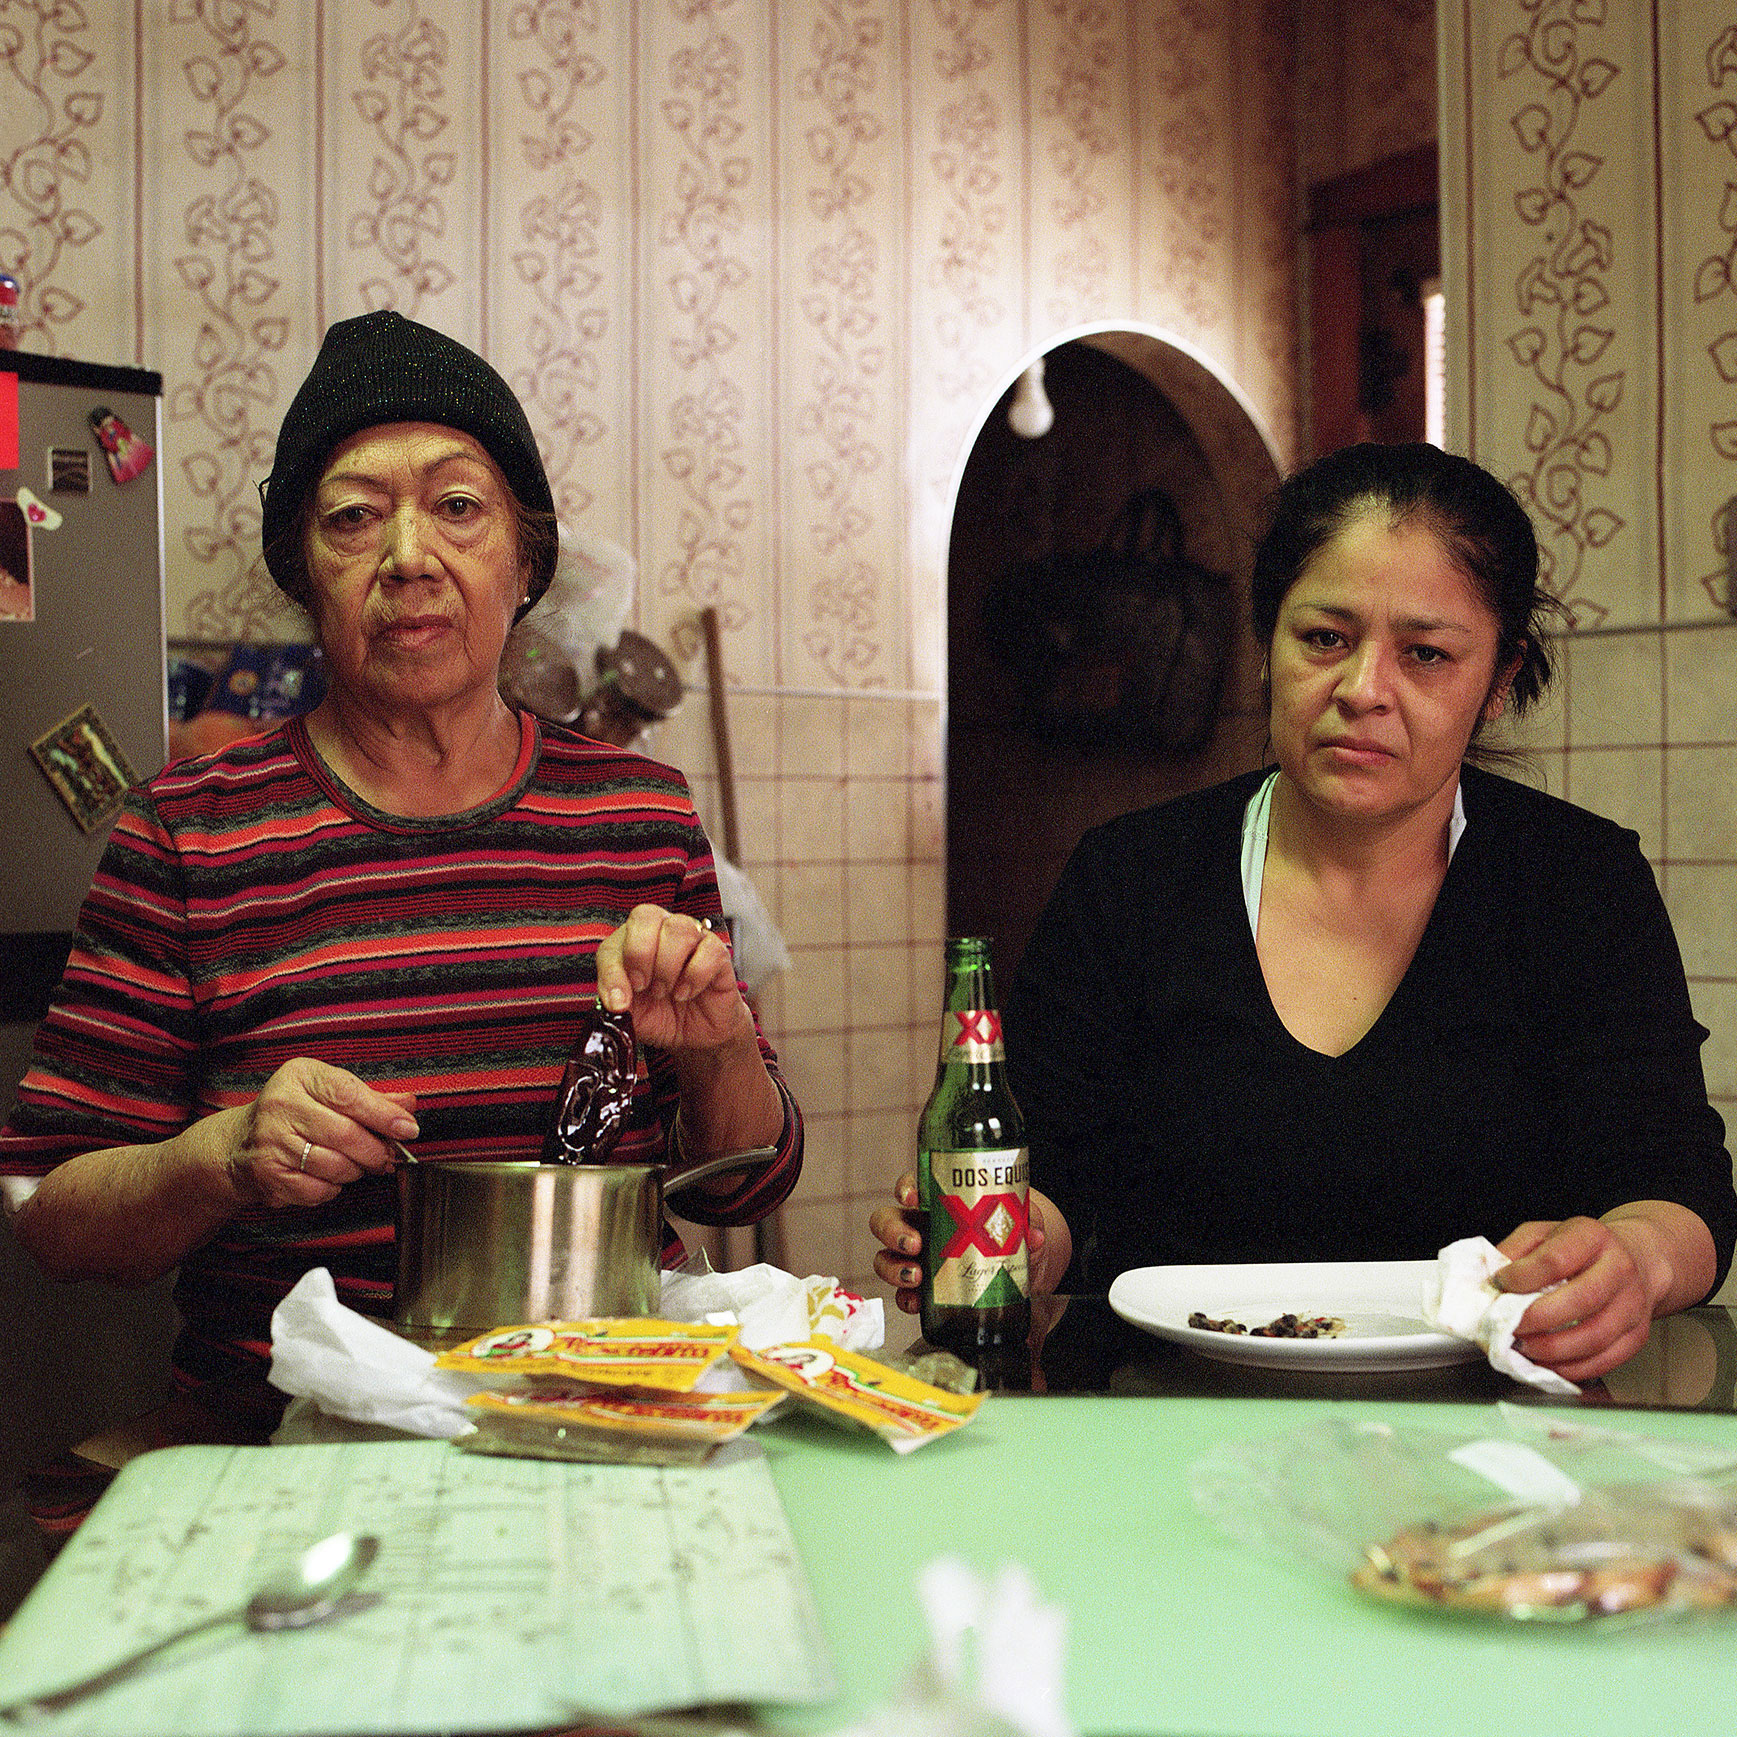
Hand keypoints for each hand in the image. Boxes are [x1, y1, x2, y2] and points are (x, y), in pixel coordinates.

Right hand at [227, 1057, 418, 1209]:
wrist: (240, 1142)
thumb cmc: (294, 1112)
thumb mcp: (327, 1091)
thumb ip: (370, 1098)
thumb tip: (408, 1103)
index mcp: (300, 1077)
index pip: (349, 1095)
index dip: (384, 1115)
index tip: (408, 1129)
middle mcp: (280, 1106)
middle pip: (345, 1134)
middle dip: (375, 1150)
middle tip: (389, 1156)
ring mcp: (271, 1141)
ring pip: (334, 1165)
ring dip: (356, 1170)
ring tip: (357, 1164)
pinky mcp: (268, 1174)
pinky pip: (317, 1189)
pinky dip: (333, 1188)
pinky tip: (330, 1176)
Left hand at [595, 904, 746, 1053]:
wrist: (695, 1035)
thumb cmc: (661, 1014)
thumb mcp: (630, 1013)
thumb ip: (615, 1001)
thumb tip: (615, 999)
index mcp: (634, 939)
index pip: (618, 936)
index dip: (613, 969)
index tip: (620, 1001)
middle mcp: (663, 930)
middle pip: (647, 914)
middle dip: (639, 954)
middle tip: (642, 986)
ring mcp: (693, 938)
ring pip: (679, 929)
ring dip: (667, 967)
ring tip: (665, 991)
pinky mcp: (719, 953)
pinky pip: (709, 950)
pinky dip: (694, 976)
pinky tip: (686, 993)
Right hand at [870, 1172, 1061, 1313]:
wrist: (1021, 1267)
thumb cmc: (1010, 1231)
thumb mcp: (1021, 1221)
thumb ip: (1027, 1224)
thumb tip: (1034, 1237)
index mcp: (937, 1200)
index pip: (911, 1186)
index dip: (905, 1189)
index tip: (912, 1198)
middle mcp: (919, 1226)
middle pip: (886, 1221)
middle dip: (893, 1232)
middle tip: (914, 1244)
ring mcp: (916, 1258)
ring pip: (885, 1258)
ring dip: (893, 1268)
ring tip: (916, 1277)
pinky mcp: (922, 1288)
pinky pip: (902, 1293)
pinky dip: (905, 1298)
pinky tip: (916, 1302)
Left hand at [1494, 1216, 1660, 1382]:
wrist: (1634, 1260)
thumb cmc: (1579, 1248)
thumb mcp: (1543, 1233)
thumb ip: (1514, 1251)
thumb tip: (1492, 1281)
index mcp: (1592, 1238)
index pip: (1556, 1260)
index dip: (1523, 1276)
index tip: (1500, 1285)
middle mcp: (1619, 1271)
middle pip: (1582, 1300)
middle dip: (1538, 1319)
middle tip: (1509, 1327)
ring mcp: (1633, 1306)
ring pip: (1595, 1337)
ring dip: (1552, 1350)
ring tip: (1523, 1348)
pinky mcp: (1637, 1336)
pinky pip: (1605, 1361)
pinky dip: (1571, 1368)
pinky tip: (1546, 1364)